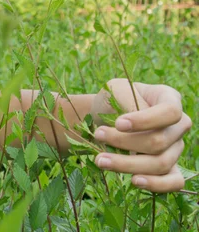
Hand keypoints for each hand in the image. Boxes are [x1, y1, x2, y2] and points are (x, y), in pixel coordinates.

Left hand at [90, 78, 191, 192]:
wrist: (104, 116)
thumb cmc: (112, 100)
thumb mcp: (115, 90)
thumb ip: (126, 101)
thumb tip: (130, 124)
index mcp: (169, 99)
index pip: (170, 112)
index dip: (145, 120)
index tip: (118, 123)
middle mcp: (178, 125)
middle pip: (159, 141)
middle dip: (124, 142)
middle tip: (97, 136)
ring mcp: (175, 147)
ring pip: (161, 163)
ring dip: (127, 164)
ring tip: (100, 160)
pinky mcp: (169, 167)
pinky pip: (174, 182)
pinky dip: (155, 184)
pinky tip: (133, 181)